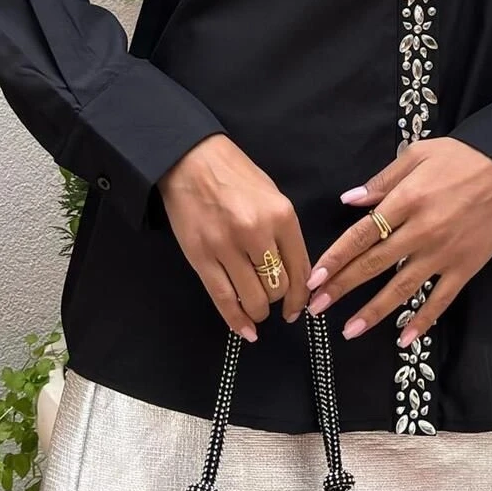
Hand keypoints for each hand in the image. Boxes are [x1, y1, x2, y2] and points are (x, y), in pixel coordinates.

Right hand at [157, 134, 312, 342]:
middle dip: (277, 300)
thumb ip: (284, 234)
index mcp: (281, 215)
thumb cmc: (234, 174)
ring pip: (254, 299)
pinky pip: (223, 299)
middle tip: (271, 300)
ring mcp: (226, 247)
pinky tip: (245, 330)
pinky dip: (236, 321)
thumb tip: (296, 275)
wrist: (190, 159)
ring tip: (256, 309)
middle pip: (278, 287)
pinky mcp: (201, 258)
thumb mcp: (272, 196)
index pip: (301, 269)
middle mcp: (257, 233)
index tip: (298, 308)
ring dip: (258, 311)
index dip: (301, 296)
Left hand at [304, 139, 491, 346]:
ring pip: (402, 289)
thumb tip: (349, 200)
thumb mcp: (417, 154)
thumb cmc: (462, 156)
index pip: (361, 235)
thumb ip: (382, 181)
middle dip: (342, 287)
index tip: (315, 277)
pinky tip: (404, 339)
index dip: (335, 258)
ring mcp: (444, 253)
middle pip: (374, 264)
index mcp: (407, 201)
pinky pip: (441, 300)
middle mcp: (421, 231)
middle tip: (316, 307)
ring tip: (350, 331)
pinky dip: (422, 320)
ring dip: (374, 312)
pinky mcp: (466, 267)